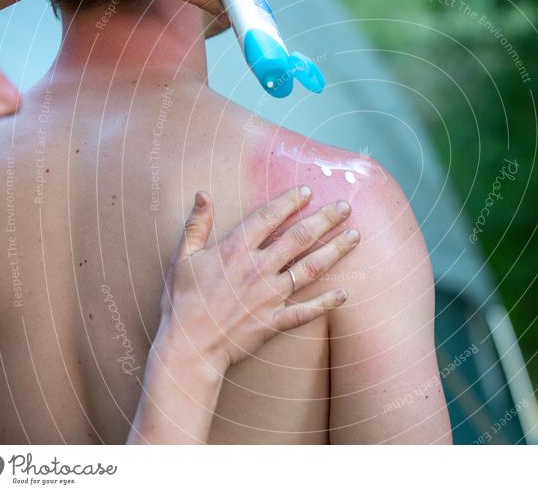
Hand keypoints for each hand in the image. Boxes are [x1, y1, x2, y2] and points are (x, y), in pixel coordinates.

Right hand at [156, 187, 359, 369]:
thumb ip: (196, 224)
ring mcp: (269, 295)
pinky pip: (306, 311)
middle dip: (325, 219)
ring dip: (335, 251)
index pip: (269, 216)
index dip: (290, 201)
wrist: (188, 347)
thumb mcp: (182, 258)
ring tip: (355, 236)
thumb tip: (202, 193)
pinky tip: (344, 293)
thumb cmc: (181, 302)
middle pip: (299, 237)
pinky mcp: (274, 321)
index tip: (307, 191)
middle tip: (346, 206)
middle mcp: (258, 268)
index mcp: (235, 249)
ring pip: (310, 268)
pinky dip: (326, 303)